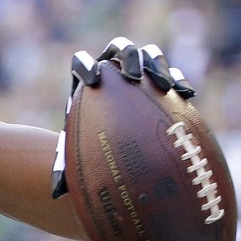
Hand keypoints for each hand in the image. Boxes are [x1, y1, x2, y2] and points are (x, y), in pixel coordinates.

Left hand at [52, 39, 194, 197]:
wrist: (111, 142)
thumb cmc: (89, 151)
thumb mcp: (77, 157)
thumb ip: (65, 168)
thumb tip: (54, 192)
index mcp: (84, 81)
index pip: (81, 62)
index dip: (85, 66)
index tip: (92, 81)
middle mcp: (111, 68)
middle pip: (119, 48)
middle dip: (128, 57)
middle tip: (132, 77)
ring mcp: (137, 70)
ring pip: (148, 53)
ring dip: (156, 64)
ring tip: (163, 85)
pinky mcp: (158, 81)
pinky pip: (171, 73)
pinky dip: (178, 80)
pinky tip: (186, 94)